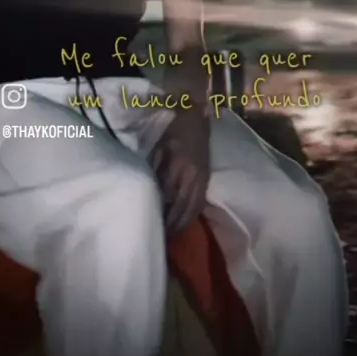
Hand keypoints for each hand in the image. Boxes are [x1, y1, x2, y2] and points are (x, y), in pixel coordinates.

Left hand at [151, 107, 209, 235]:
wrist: (196, 115)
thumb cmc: (173, 128)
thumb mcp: (160, 146)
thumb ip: (156, 169)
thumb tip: (150, 191)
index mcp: (181, 167)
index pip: (169, 196)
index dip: (161, 212)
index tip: (150, 224)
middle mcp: (194, 176)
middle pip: (183, 208)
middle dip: (172, 225)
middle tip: (160, 239)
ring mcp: (203, 179)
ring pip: (193, 208)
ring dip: (183, 224)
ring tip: (172, 237)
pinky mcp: (206, 179)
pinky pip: (200, 203)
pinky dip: (191, 216)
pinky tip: (184, 223)